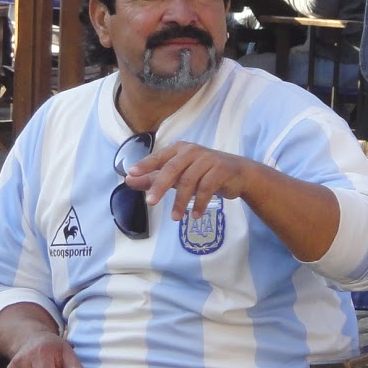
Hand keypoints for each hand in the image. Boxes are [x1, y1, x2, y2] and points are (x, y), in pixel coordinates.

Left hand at [127, 140, 260, 225]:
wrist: (238, 173)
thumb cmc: (204, 172)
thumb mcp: (178, 174)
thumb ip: (154, 177)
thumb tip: (129, 180)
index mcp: (179, 149)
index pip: (159, 157)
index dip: (145, 165)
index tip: (131, 174)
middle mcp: (192, 151)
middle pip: (172, 169)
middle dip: (160, 186)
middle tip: (150, 203)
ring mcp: (207, 159)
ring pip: (189, 181)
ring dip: (181, 202)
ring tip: (176, 218)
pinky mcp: (221, 169)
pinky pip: (207, 188)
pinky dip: (199, 204)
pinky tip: (196, 215)